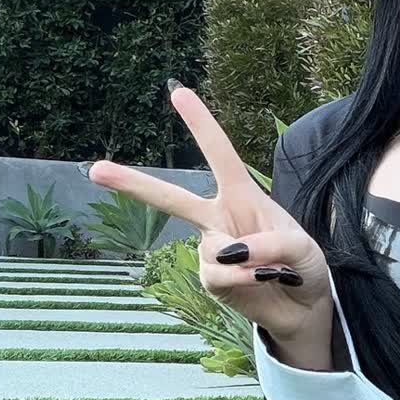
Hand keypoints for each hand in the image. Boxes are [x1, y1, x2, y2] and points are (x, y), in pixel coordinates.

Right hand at [84, 85, 332, 343]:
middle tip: (95, 169)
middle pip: (172, 198)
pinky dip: (244, 279)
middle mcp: (220, 218)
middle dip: (133, 184)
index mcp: (243, 195)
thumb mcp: (303, 247)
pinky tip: (261, 281)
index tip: (177, 92)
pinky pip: (220, 275)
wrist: (303, 307)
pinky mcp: (211, 279)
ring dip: (249, 260)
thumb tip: (230, 252)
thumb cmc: (303, 266)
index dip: (200, 124)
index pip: (220, 154)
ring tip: (273, 269)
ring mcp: (211, 249)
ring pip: (214, 248)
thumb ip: (273, 242)